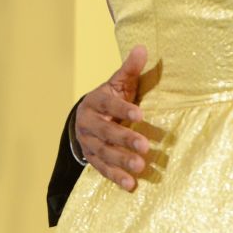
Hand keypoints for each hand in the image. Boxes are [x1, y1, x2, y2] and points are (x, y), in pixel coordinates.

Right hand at [74, 45, 150, 190]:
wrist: (86, 117)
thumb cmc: (110, 97)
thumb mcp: (118, 82)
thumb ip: (130, 68)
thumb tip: (142, 47)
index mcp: (95, 102)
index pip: (109, 105)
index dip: (123, 109)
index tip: (141, 114)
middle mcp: (88, 123)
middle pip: (106, 132)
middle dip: (126, 139)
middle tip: (145, 147)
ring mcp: (88, 143)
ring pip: (104, 153)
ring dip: (121, 161)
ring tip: (140, 167)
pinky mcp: (91, 158)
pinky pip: (102, 169)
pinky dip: (115, 178)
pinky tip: (130, 185)